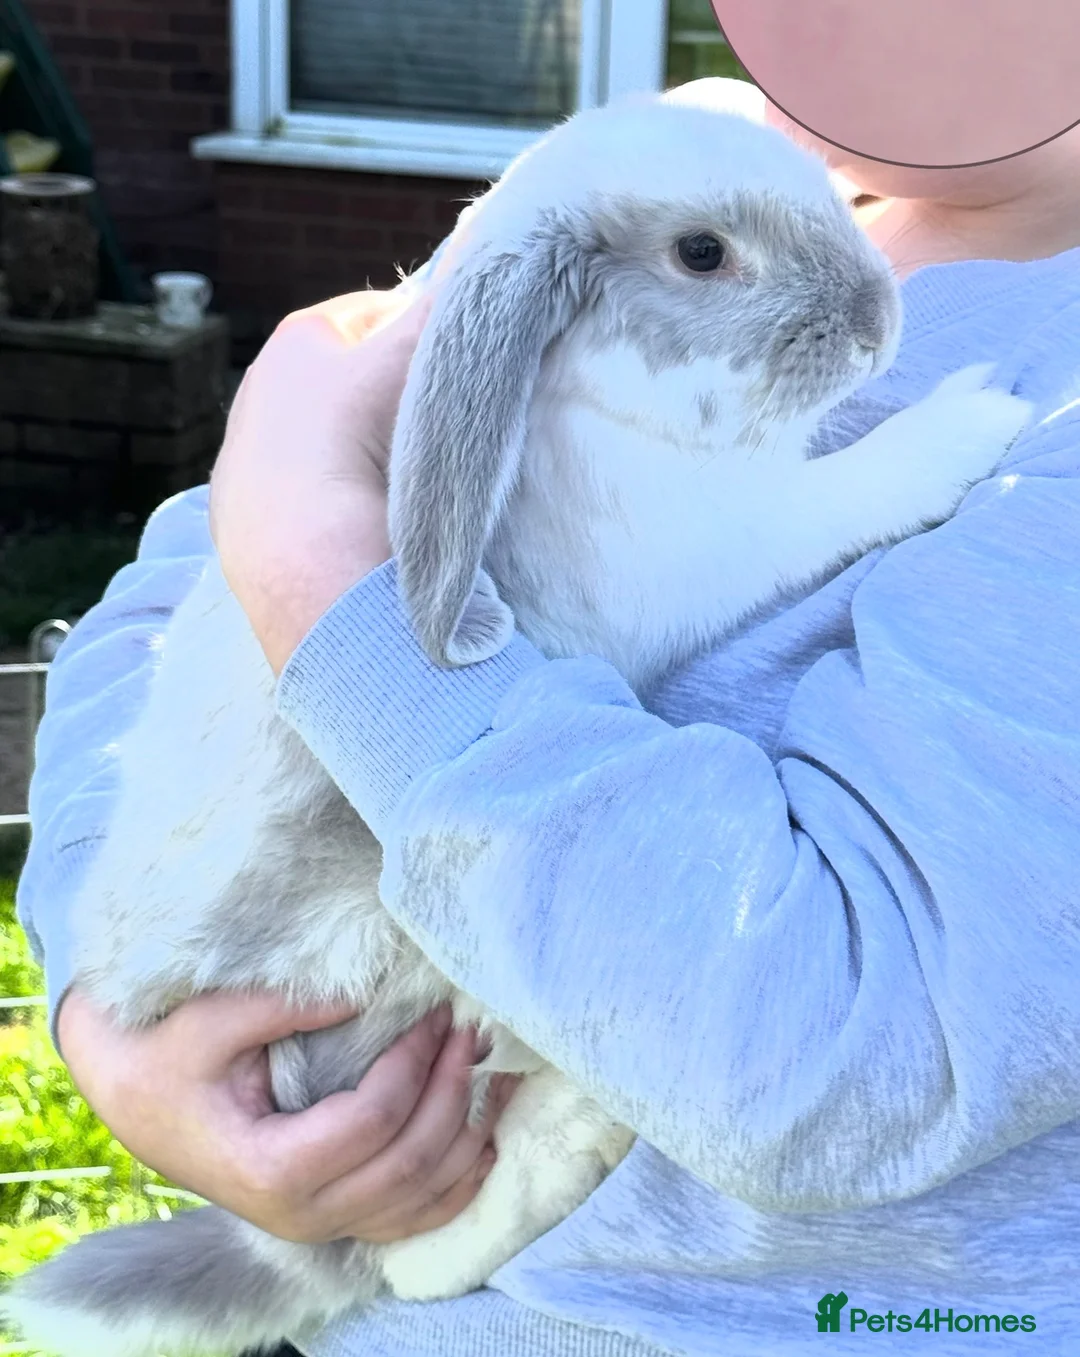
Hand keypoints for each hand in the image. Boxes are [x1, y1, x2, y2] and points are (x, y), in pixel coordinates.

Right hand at [57, 986, 519, 1243]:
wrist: (135, 1097)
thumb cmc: (167, 1056)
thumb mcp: (212, 1021)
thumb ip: (286, 1006)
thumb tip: (365, 990)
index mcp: (270, 1169)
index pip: (373, 1120)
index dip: (414, 1064)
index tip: (435, 1013)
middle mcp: (301, 1213)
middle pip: (410, 1162)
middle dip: (451, 1091)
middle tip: (469, 1029)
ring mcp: (321, 1223)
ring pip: (423, 1199)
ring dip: (470, 1135)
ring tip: (493, 1072)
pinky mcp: (335, 1216)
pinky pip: (413, 1216)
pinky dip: (460, 1181)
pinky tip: (485, 1134)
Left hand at [210, 288, 432, 674]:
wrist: (305, 559)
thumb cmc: (359, 445)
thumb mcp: (412, 364)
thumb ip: (445, 310)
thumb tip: (484, 247)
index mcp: (297, 343)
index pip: (372, 316)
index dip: (417, 334)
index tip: (450, 363)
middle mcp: (257, 391)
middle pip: (341, 379)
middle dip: (383, 396)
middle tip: (433, 427)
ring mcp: (242, 458)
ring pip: (315, 439)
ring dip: (352, 452)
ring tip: (398, 482)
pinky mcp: (237, 517)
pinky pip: (295, 496)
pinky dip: (325, 502)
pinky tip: (357, 522)